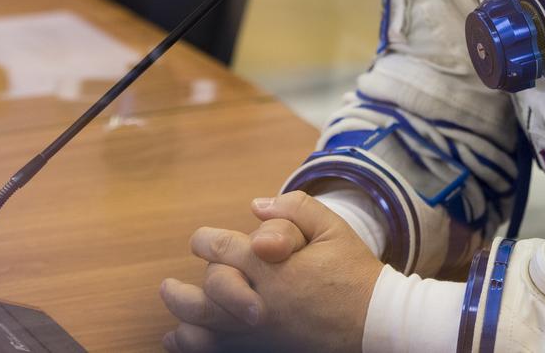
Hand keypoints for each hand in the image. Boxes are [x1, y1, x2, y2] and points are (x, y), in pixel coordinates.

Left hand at [161, 191, 382, 352]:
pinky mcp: (265, 349)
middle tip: (171, 282)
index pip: (221, 250)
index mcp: (273, 267)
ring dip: (180, 313)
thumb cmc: (354, 271)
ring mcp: (259, 331)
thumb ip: (295, 209)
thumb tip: (255, 206)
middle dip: (186, 283)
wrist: (375, 321)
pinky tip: (179, 338)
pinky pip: (218, 349)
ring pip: (204, 324)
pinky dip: (194, 344)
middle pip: (205, 289)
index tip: (201, 240)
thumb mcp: (333, 228)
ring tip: (170, 304)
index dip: (204, 241)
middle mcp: (259, 301)